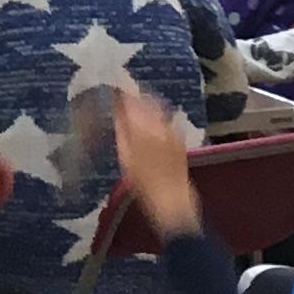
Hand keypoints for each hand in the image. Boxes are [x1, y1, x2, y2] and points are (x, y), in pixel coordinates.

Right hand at [111, 90, 198, 235]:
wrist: (172, 202)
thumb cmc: (143, 185)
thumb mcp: (125, 159)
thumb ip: (121, 132)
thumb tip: (117, 112)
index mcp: (142, 128)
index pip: (130, 102)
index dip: (121, 94)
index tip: (113, 92)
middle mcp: (159, 124)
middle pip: (146, 100)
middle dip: (135, 95)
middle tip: (124, 97)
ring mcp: (172, 131)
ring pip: (158, 107)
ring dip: (147, 102)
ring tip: (136, 106)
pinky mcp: (180, 138)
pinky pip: (168, 118)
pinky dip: (158, 115)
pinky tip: (152, 122)